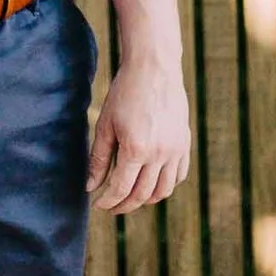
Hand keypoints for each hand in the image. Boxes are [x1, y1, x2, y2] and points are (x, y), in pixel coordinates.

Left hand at [86, 50, 190, 213]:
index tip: (97, 205)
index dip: (107, 202)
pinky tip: (152, 182)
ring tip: (132, 197)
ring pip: (163, 190)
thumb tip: (90, 187)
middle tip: (112, 206)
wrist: (154, 69)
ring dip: (146, 199)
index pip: (120, 189)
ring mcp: (175, 149)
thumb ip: (99, 160)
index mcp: (136, 150)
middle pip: (142, 194)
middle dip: (124, 205)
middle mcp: (159, 154)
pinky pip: (179, 175)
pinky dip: (166, 184)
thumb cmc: (125, 94)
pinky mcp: (184, 143)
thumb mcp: (106, 126)